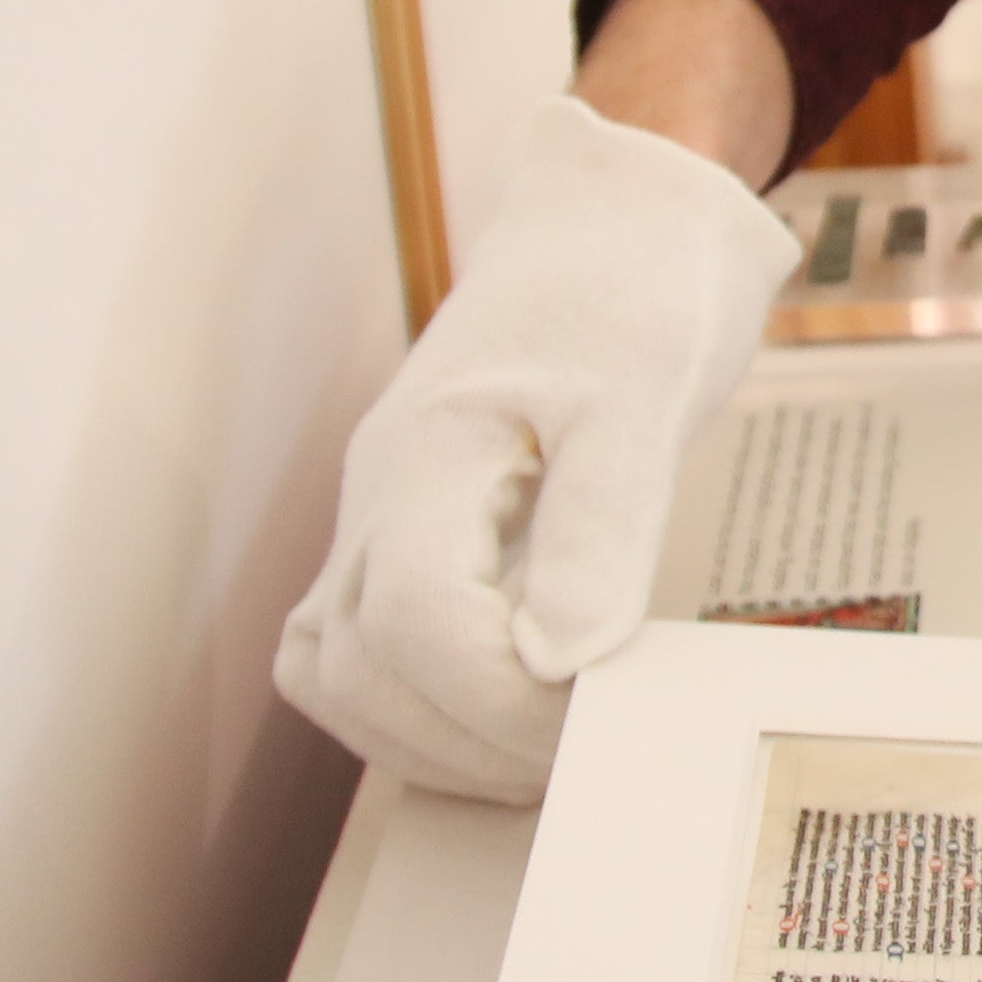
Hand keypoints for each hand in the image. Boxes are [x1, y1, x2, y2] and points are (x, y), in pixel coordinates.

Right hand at [274, 91, 794, 799]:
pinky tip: (496, 723)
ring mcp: (374, 517)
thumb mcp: (645, 394)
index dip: (497, 699)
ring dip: (427, 741)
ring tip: (539, 753)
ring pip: (337, 673)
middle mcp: (377, 493)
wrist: (616, 227)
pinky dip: (410, 712)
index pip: (413, 620)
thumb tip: (562, 658)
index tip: (592, 716)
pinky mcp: (398, 537)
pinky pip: (355, 652)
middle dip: (467, 738)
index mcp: (427, 452)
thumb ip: (603, 525)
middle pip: (358, 666)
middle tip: (581, 753)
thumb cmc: (633, 295)